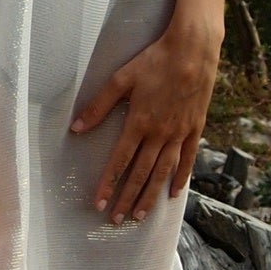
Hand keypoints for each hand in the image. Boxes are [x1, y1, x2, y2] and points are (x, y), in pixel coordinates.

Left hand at [71, 15, 221, 223]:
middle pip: (141, 174)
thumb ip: (98, 106)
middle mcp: (159, 133)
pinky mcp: (195, 128)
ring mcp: (179, 133)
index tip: (100, 204)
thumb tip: (76, 128)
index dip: (109, 185)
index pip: (120, 162)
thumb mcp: (121, 79)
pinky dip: (180, 178)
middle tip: (117, 220)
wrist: (193, 49)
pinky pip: (187, 159)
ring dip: (150, 195)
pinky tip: (173, 193)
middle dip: (127, 198)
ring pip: (163, 172)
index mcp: (139, 123)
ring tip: (141, 215)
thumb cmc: (154, 60)